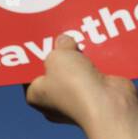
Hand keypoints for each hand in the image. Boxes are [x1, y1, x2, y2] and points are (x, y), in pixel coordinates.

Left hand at [22, 34, 137, 128]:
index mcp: (37, 96)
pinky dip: (97, 62)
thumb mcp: (58, 56)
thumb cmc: (73, 84)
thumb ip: (59, 45)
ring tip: (82, 36)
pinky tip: (99, 46)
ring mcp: (78, 100)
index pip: (29, 75)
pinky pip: (94, 74)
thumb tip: (64, 41)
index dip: (34, 57)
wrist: (108, 105)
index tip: (39, 40)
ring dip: (80, 56)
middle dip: (61, 52)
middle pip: (55, 70)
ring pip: (76, 71)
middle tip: (63, 34)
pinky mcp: (97, 96)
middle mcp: (55, 101)